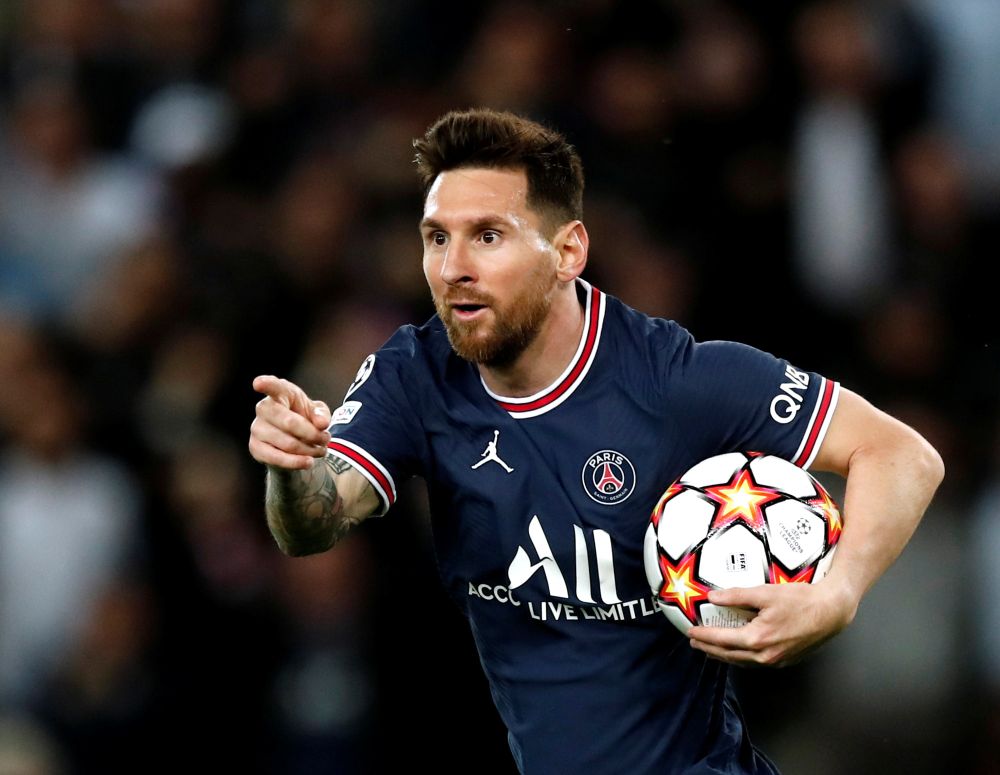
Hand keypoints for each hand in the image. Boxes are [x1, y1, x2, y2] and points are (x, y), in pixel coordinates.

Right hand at [249, 375, 331, 469]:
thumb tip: (321, 423)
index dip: (266, 384)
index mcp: (281, 393)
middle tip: (326, 439)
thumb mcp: (318, 413)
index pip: (273, 387)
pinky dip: (296, 462)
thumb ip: (322, 414)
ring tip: (320, 450)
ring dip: (309, 450)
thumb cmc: (304, 418)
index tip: (258, 383)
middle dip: (312, 434)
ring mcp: (257, 428)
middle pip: (289, 423)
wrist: (293, 442)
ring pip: (287, 443)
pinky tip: (308, 462)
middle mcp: (264, 408)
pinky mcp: (255, 447)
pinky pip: (277, 458)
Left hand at [687, 582, 856, 666]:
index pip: (722, 640)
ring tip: (710, 649)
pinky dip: (741, 658)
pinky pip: (756, 662)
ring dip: (724, 655)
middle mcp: (765, 655)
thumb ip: (736, 596)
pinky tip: (737, 651)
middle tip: (695, 642)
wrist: (831, 612)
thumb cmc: (801, 600)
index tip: (689, 631)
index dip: (704, 636)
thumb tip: (712, 597)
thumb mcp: (765, 593)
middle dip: (709, 648)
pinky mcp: (785, 660)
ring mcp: (776, 660)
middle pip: (729, 655)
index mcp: (757, 639)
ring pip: (742, 662)